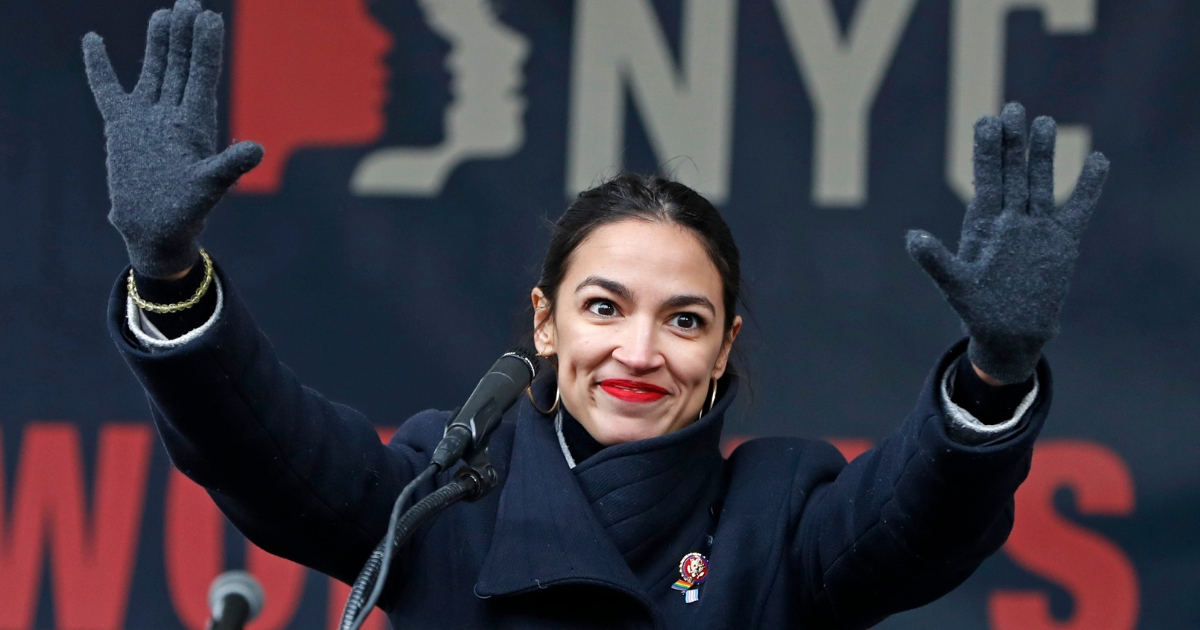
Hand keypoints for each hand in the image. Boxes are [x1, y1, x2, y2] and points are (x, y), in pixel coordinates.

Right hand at [83, 0, 262, 277]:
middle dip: (185, 35)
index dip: (207, 46)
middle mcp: (172, 114)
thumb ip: (230, 166)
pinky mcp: (121, 127)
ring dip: (158, 43)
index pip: (202, 75)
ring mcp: (146, 118)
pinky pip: (108, 89)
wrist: (154, 228)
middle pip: (180, 66)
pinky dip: (100, 66)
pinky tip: (94, 40)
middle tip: (190, 2)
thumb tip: (256, 149)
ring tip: (164, 14)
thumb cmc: (185, 211)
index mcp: (195, 123)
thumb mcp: (209, 187)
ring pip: (153, 70)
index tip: (209, 18)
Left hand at [906, 103, 1108, 383]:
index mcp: (984, 223)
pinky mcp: (1063, 241)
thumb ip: (935, 260)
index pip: (986, 178)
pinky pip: (1077, 208)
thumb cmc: (977, 308)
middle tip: (1013, 107)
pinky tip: (1097, 160)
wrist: (1010, 332)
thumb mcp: (955, 283)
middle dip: (1013, 141)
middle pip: (1013, 172)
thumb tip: (911, 237)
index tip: (985, 120)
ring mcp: (1037, 227)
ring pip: (1041, 182)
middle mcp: (1011, 218)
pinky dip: (1087, 187)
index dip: (985, 150)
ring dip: (1044, 155)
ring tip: (1046, 122)